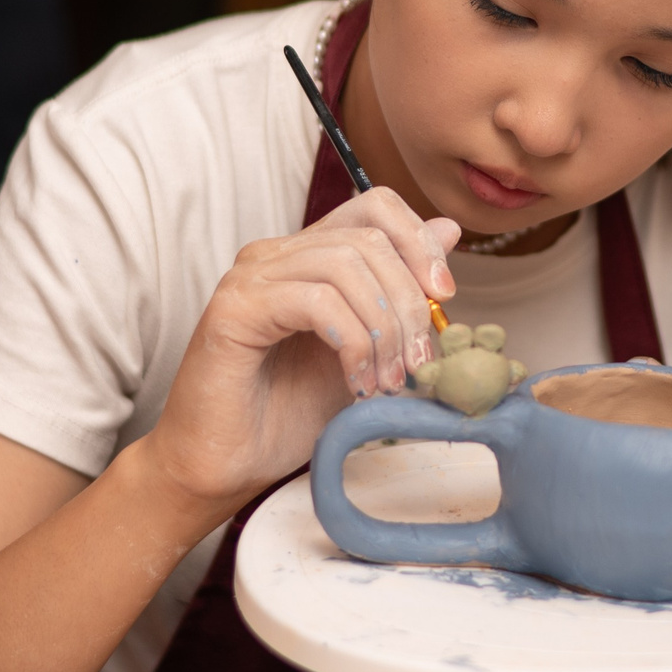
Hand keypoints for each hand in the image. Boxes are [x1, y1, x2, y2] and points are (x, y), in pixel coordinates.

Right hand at [134, 190, 460, 513]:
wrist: (223, 465)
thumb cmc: (286, 413)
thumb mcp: (367, 350)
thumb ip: (399, 293)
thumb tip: (448, 230)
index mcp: (307, 256)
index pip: (374, 207)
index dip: (419, 241)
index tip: (444, 295)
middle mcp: (275, 255)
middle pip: (369, 239)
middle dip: (410, 302)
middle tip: (420, 363)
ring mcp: (251, 277)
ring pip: (346, 265)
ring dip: (384, 329)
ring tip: (388, 381)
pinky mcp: (235, 308)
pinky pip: (316, 301)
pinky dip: (352, 342)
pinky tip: (356, 381)